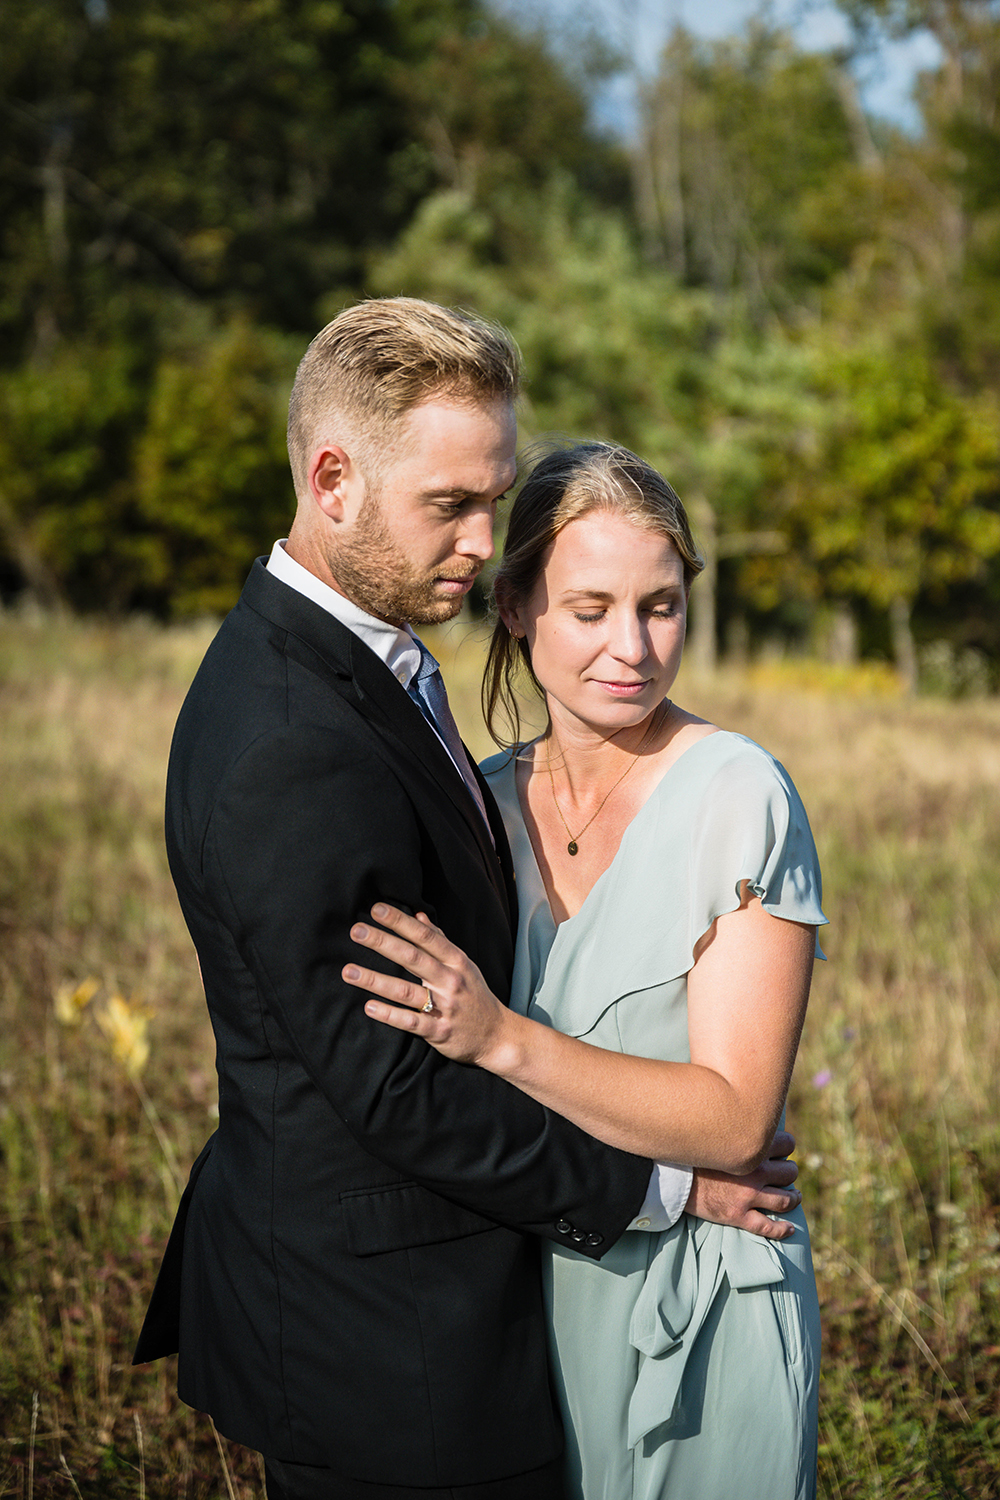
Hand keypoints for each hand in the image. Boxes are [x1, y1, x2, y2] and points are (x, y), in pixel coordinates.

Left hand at [343, 903, 509, 1065]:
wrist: (498, 1036)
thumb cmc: (476, 996)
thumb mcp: (464, 965)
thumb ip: (440, 941)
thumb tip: (419, 915)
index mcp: (456, 962)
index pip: (425, 936)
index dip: (400, 922)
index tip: (377, 909)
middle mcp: (450, 981)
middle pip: (412, 958)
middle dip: (383, 942)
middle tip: (356, 931)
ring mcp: (445, 1007)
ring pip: (406, 991)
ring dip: (376, 980)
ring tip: (349, 971)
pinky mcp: (439, 1031)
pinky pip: (411, 1022)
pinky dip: (390, 1014)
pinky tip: (369, 1006)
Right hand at [685, 1131, 801, 1240]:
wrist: (672, 1177)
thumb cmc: (693, 1153)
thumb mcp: (719, 1135)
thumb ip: (738, 1132)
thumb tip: (752, 1124)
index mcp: (751, 1148)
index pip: (787, 1144)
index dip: (786, 1148)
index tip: (781, 1152)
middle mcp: (755, 1171)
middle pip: (789, 1172)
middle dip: (788, 1173)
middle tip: (783, 1175)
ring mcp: (748, 1195)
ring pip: (785, 1199)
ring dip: (793, 1198)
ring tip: (793, 1197)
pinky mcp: (738, 1215)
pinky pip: (768, 1227)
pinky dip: (782, 1229)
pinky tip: (789, 1229)